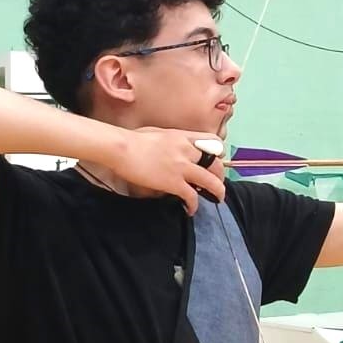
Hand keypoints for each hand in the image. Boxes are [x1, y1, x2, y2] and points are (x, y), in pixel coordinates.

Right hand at [110, 128, 226, 214]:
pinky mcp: (173, 182)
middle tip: (217, 184)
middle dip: (220, 176)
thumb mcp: (160, 133)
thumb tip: (174, 149)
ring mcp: (182, 166)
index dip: (219, 153)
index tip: (217, 161)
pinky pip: (192, 196)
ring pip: (211, 181)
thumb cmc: (133, 139)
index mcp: (184, 136)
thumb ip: (173, 141)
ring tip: (216, 199)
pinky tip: (190, 210)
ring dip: (217, 192)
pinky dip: (194, 205)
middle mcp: (188, 150)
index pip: (214, 142)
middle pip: (217, 163)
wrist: (121, 147)